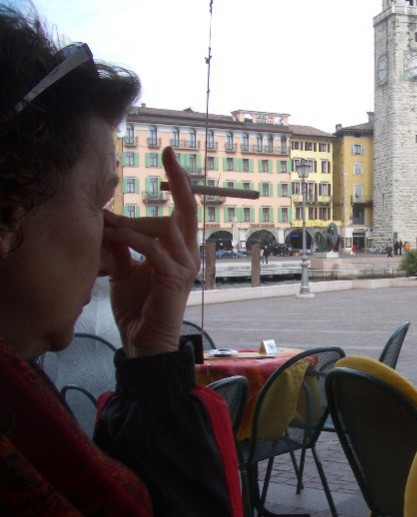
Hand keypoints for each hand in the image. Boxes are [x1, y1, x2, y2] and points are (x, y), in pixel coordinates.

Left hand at [102, 147, 198, 356]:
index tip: (169, 152)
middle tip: (168, 154)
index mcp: (180, 249)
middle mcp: (188, 253)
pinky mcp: (174, 278)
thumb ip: (124, 247)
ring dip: (132, 223)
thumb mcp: (126, 270)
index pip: (184, 209)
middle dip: (179, 180)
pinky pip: (153, 249)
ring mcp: (184, 265)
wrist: (144, 342)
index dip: (180, 181)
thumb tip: (112, 225)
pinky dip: (131, 241)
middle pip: (188, 208)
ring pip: (165, 227)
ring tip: (106, 225)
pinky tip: (113, 239)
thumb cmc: (138, 308)